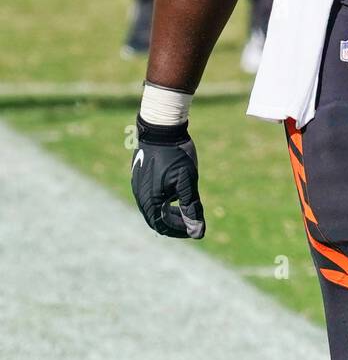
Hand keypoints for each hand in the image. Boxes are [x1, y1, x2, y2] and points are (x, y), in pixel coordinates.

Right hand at [131, 116, 205, 238]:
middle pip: (156, 218)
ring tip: (185, 208)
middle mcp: (139, 194)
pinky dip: (163, 200)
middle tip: (192, 221)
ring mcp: (137, 183)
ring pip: (152, 207)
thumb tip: (198, 232)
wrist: (161, 127)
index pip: (162, 226)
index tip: (195, 228)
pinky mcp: (139, 174)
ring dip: (169, 212)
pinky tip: (175, 192)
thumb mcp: (187, 182)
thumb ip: (192, 208)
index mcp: (149, 200)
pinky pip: (149, 195)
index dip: (180, 231)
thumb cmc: (176, 154)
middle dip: (175, 223)